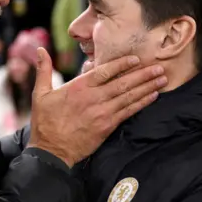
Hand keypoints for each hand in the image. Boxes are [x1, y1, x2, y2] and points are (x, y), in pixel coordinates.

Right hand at [28, 48, 165, 166]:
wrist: (51, 150)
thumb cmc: (45, 122)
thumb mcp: (41, 93)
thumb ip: (44, 70)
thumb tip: (39, 50)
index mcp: (78, 87)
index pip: (105, 71)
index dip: (122, 64)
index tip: (136, 59)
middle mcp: (93, 98)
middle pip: (122, 82)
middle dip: (142, 74)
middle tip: (158, 67)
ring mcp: (102, 112)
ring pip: (128, 96)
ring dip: (147, 87)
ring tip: (162, 78)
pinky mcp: (107, 126)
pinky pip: (128, 112)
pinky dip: (141, 103)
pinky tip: (152, 96)